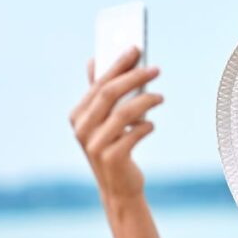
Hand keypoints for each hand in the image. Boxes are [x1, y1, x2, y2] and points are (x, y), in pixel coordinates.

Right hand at [68, 46, 163, 202]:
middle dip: (134, 77)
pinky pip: (134, 134)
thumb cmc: (114, 148)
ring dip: (146, 101)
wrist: (119, 188)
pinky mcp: (111, 158)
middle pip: (110, 94)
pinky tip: (151, 125)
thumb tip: (93, 60)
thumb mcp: (104, 121)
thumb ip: (99, 93)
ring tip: (160, 97)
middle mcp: (82, 129)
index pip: (99, 83)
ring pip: (124, 113)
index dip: (118, 65)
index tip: (136, 49)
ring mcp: (94, 145)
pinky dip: (146, 126)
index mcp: (78, 115)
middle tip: (155, 69)